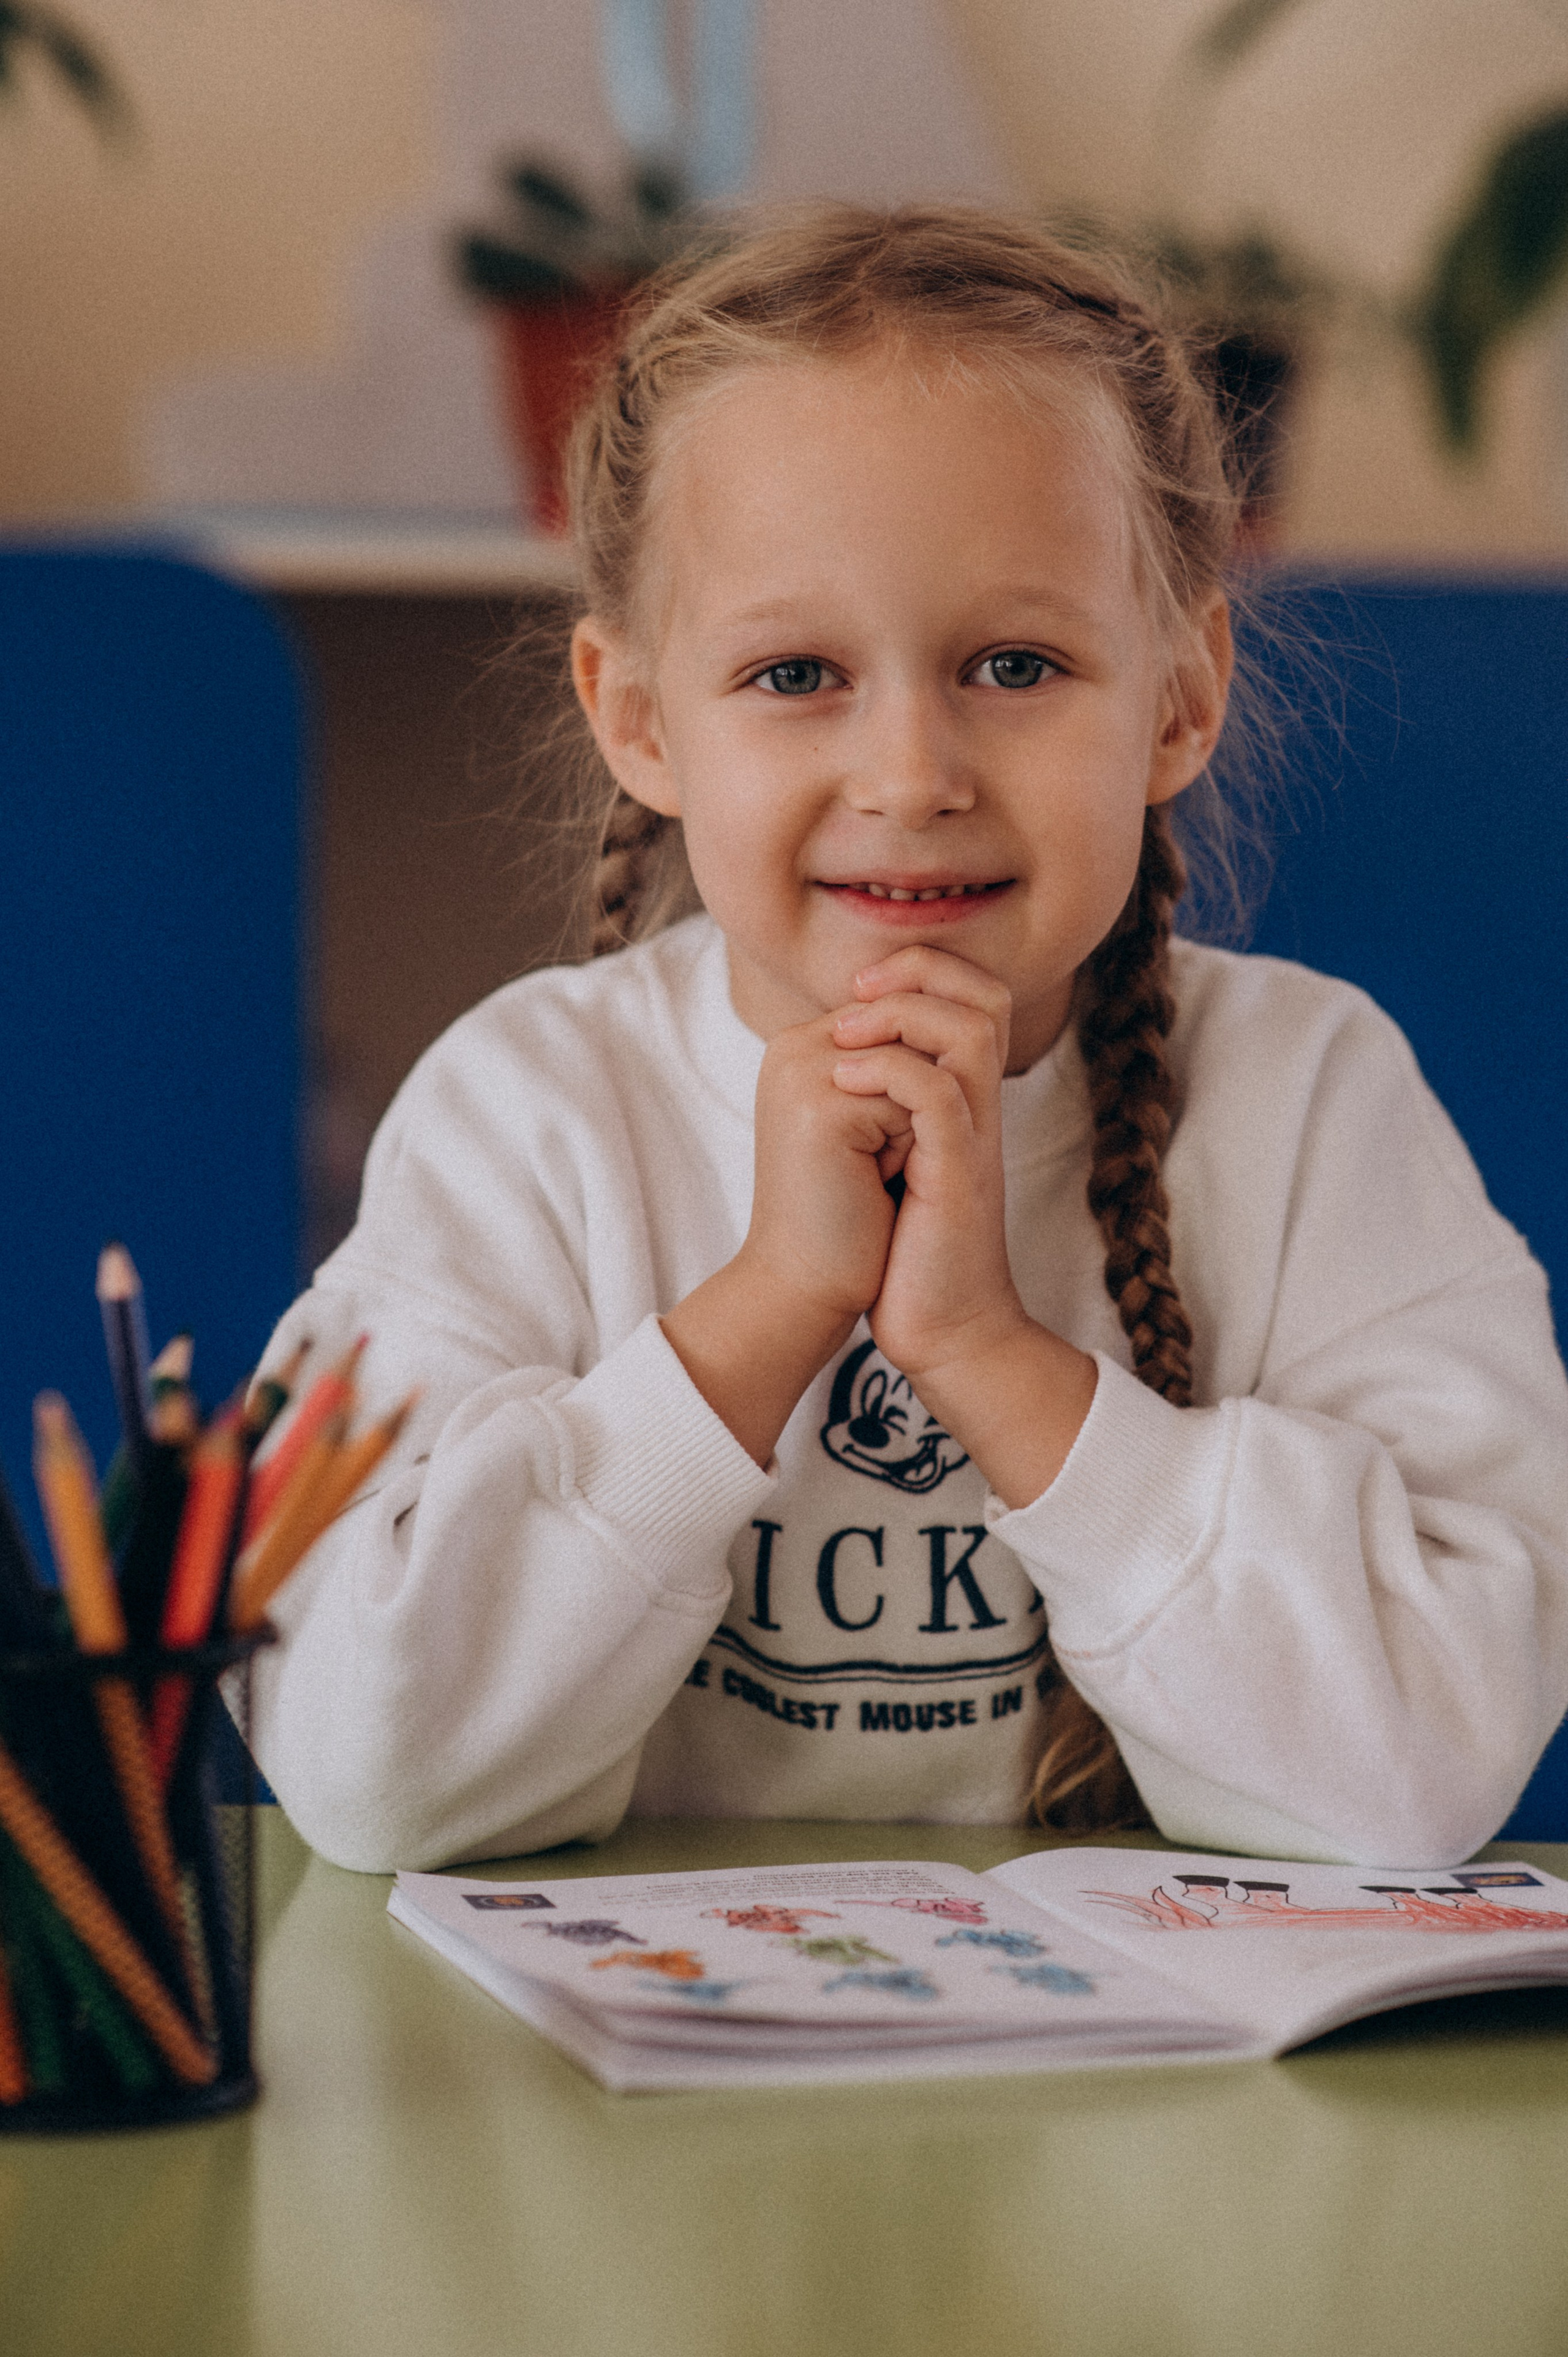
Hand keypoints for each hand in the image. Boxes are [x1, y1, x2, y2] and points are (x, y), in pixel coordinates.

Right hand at [660, 996, 907, 1464]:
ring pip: (917, 1061)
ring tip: (874, 1176)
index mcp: (806, 1047)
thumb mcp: (879, 1126)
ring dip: (917, 1126)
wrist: (811, 1294)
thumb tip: (945, 1016)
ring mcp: (802, 1071)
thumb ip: (894, 1066)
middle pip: (915, 1033)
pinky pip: (911, 1092)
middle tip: (878, 1169)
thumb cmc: (852, 1221)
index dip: (923, 1089)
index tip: (888, 1152)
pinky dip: (911, 1147)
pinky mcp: (819, 1106)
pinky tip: (872, 1187)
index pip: (904, 1017)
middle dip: (922, 1105)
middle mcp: (795, 1047)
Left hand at [831, 945, 1096, 1505]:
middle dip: (916, 971)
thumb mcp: (882, 1164)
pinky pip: (939, 1093)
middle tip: (854, 994)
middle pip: (982, 994)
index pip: (966, 996)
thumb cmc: (904, 1254)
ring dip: (900, 1015)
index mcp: (960, 1100)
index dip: (916, 972)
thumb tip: (830, 1061)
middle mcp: (977, 1108)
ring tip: (844, 1034)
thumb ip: (874, 1109)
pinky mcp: (960, 1173)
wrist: (941, 1329)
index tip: (851, 994)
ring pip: (968, 1029)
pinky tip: (843, 1082)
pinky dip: (889, 1071)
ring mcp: (973, 1138)